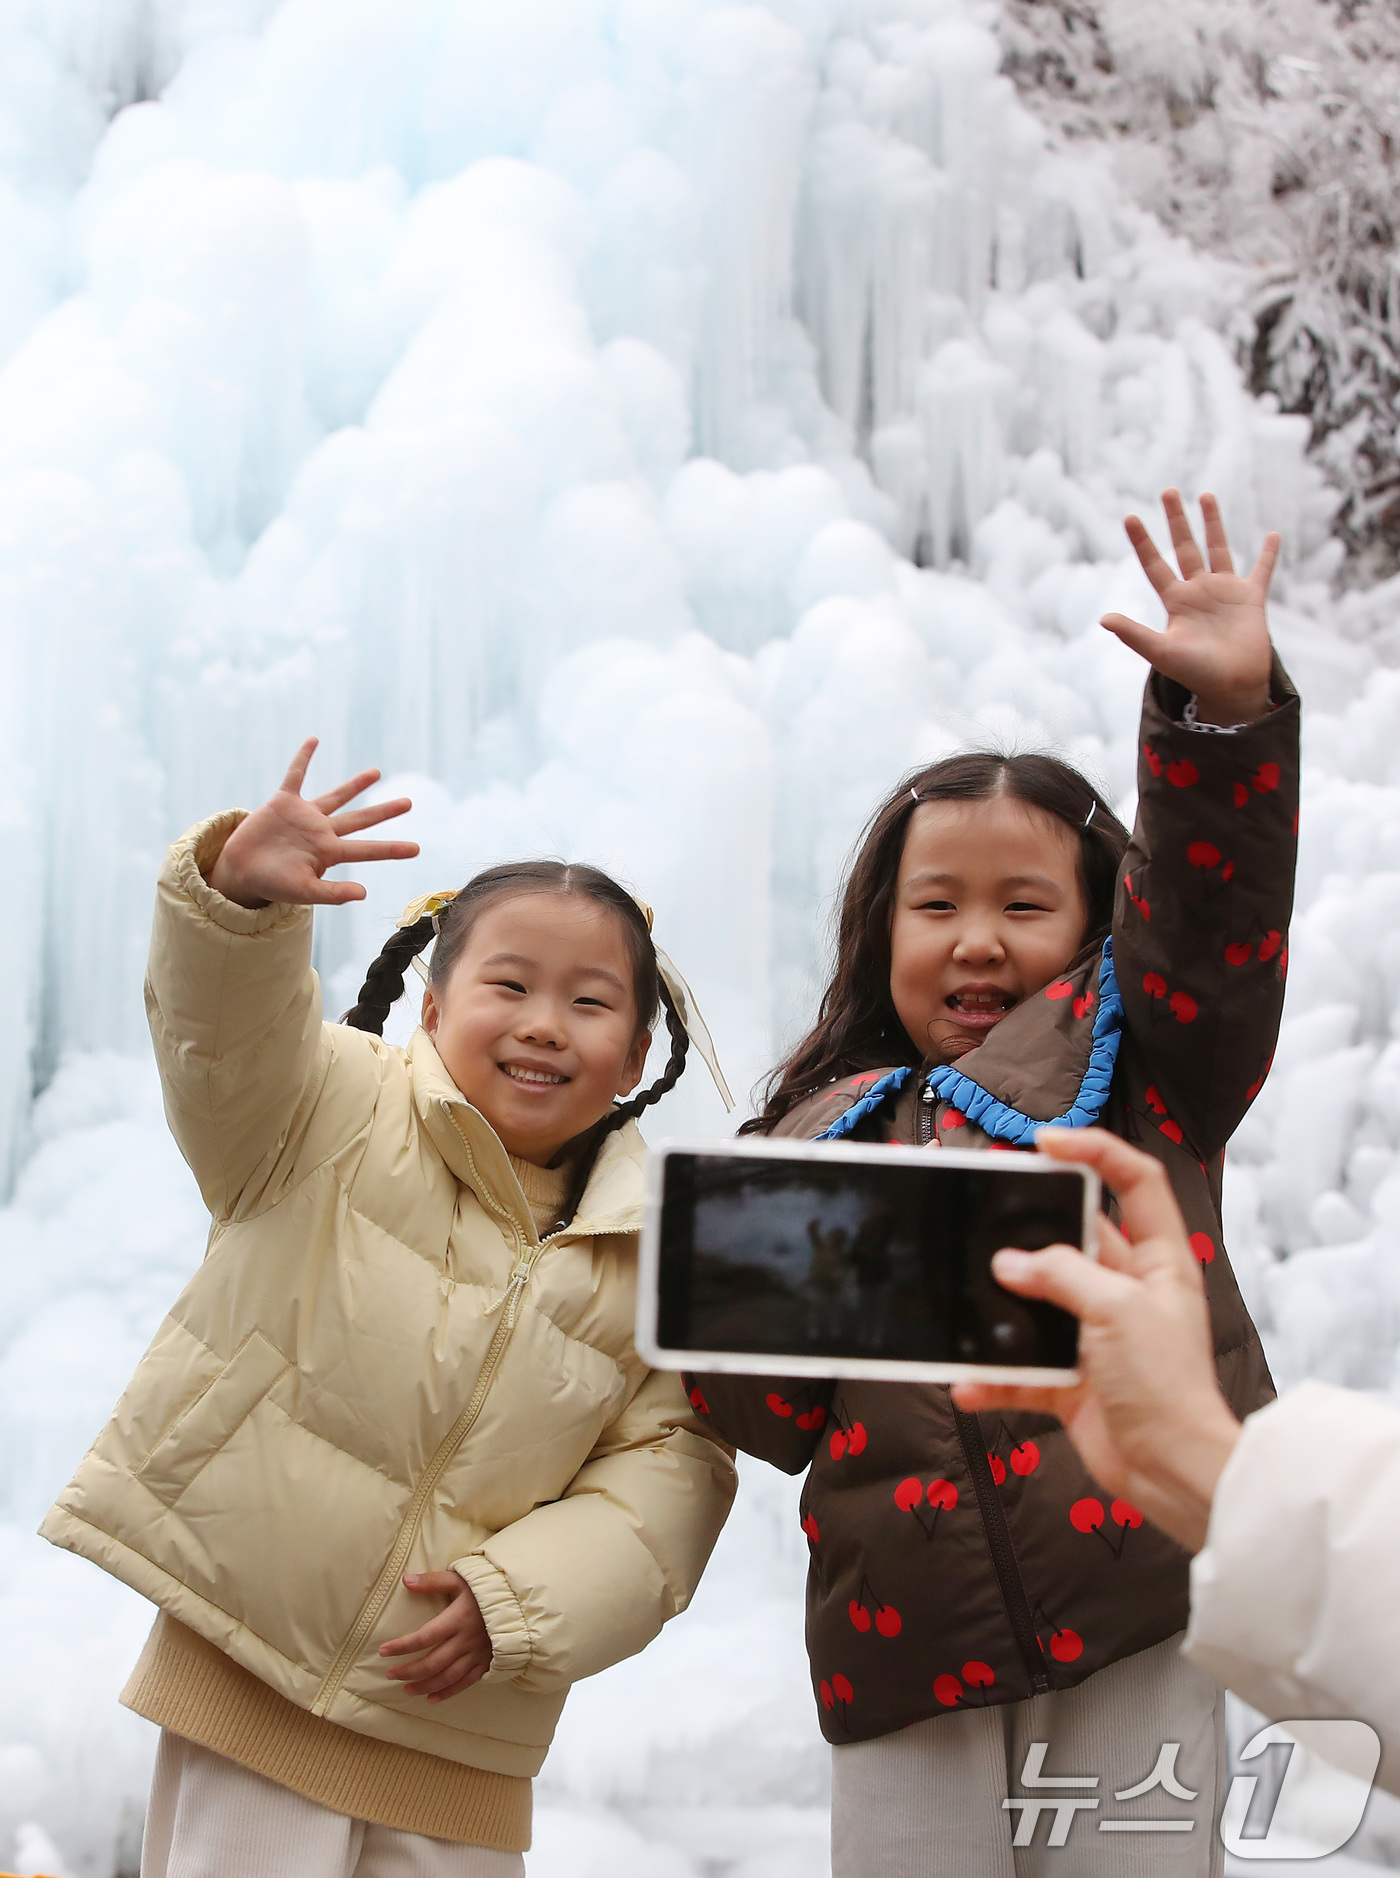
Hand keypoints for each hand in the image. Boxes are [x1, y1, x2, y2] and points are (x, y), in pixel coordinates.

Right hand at [207, 738, 418, 909]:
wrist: (241, 871)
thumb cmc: (273, 885)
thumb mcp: (304, 892)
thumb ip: (332, 894)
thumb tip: (364, 894)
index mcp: (330, 852)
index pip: (368, 849)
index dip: (392, 849)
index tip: (416, 849)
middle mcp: (323, 831)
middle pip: (360, 819)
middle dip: (384, 811)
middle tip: (409, 802)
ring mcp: (305, 815)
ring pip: (337, 796)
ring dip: (356, 784)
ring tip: (377, 773)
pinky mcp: (283, 802)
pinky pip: (296, 775)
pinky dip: (303, 758)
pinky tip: (314, 740)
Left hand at [379, 1571, 492, 1702]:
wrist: (520, 1601)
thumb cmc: (487, 1588)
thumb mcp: (461, 1579)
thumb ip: (433, 1581)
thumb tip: (406, 1580)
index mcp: (457, 1619)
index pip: (424, 1637)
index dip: (402, 1646)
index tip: (383, 1651)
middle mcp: (466, 1640)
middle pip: (433, 1662)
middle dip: (409, 1671)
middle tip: (390, 1674)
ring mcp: (477, 1654)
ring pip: (447, 1677)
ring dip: (424, 1685)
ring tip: (406, 1689)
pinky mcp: (486, 1663)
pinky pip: (465, 1683)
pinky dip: (448, 1693)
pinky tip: (431, 1699)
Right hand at [951, 1128, 1241, 1552]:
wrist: (1173, 1472)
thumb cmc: (1165, 1382)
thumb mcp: (1117, 1310)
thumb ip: (1062, 1275)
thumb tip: (1008, 1263)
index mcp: (1158, 1260)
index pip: (1136, 1182)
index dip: (1097, 1150)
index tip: (1045, 1143)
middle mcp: (1128, 1289)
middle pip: (1074, 1237)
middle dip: (1029, 1228)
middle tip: (983, 1212)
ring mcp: (1097, 1334)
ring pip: (1040, 1301)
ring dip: (1003, 1305)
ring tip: (964, 1294)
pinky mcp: (1072, 1379)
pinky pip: (1023, 1367)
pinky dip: (995, 1376)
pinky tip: (969, 1382)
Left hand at [1102, 490, 1278, 726]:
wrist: (1231, 687)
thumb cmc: (1195, 673)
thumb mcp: (1162, 652)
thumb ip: (1134, 634)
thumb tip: (1102, 619)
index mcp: (1175, 601)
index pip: (1155, 565)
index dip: (1143, 542)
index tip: (1130, 517)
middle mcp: (1198, 591)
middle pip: (1184, 547)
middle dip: (1176, 520)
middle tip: (1167, 491)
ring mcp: (1225, 592)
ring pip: (1218, 548)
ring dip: (1212, 523)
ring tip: (1205, 495)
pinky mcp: (1251, 598)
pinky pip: (1262, 571)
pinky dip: (1268, 554)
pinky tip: (1273, 535)